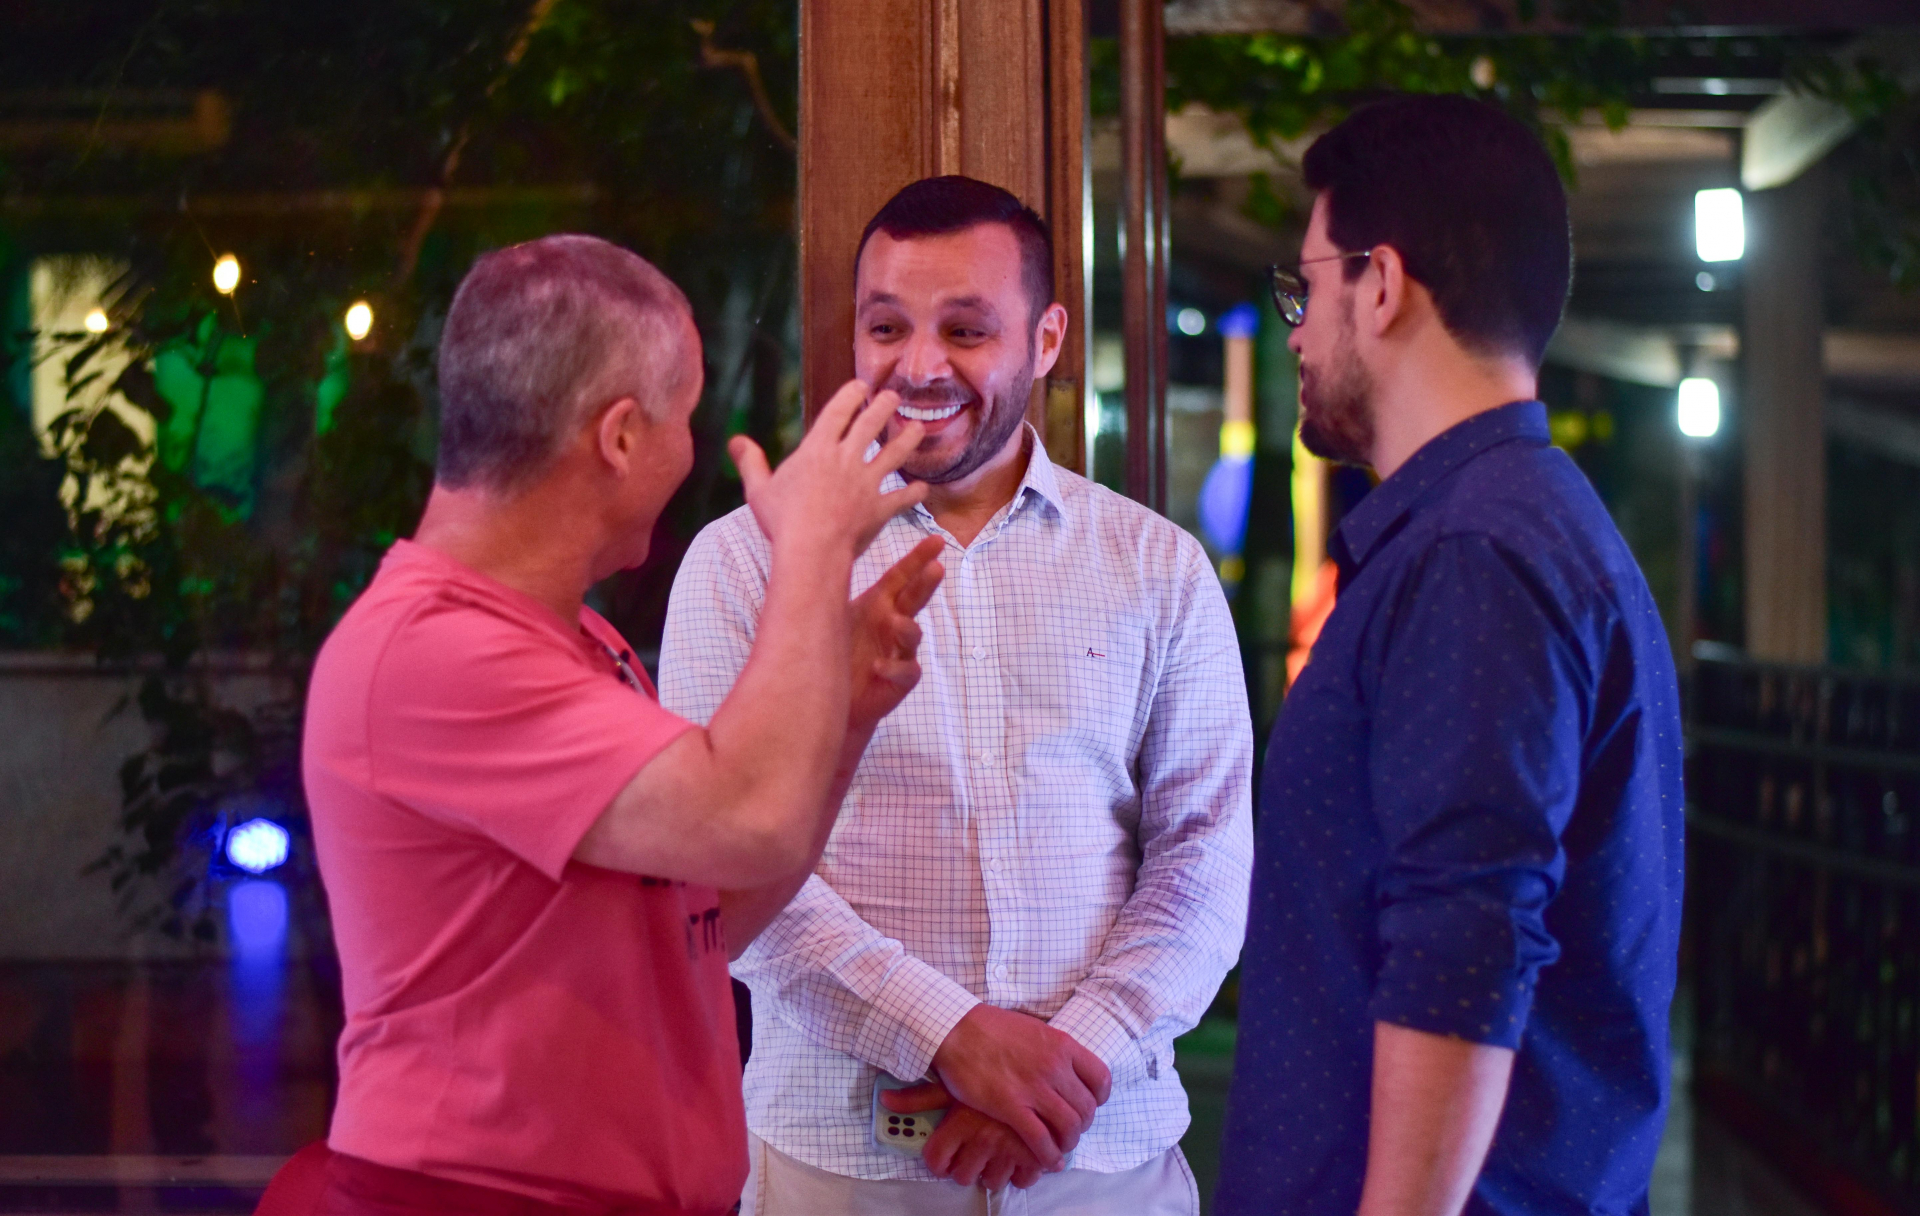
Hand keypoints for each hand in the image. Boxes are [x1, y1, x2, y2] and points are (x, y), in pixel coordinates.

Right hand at [729, 381, 924, 559]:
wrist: (812, 550)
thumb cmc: (782, 521)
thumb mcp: (759, 490)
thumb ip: (751, 462)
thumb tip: (736, 441)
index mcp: (817, 449)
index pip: (837, 412)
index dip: (851, 394)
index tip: (861, 384)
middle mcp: (846, 459)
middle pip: (870, 425)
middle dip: (883, 406)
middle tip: (893, 397)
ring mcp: (866, 483)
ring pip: (894, 454)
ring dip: (907, 440)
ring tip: (918, 428)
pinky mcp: (879, 508)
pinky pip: (902, 497)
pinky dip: (913, 493)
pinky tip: (923, 488)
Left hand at [848, 537, 943, 730]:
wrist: (830, 695)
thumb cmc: (833, 650)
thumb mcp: (832, 615)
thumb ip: (831, 589)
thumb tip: (817, 552)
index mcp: (878, 604)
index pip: (902, 577)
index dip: (919, 558)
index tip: (937, 540)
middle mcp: (891, 624)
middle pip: (914, 599)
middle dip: (927, 583)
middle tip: (937, 568)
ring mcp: (899, 651)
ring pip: (913, 633)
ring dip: (907, 628)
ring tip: (896, 623)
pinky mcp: (900, 679)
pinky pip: (905, 670)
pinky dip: (893, 667)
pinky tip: (877, 666)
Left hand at [882, 1084, 1049, 1190]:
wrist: (1039, 1061)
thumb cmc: (988, 1070)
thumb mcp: (953, 1082)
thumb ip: (920, 1097)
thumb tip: (885, 1099)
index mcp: (960, 1123)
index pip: (938, 1162)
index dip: (940, 1163)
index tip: (946, 1158)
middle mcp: (982, 1140)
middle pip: (963, 1176)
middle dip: (967, 1167)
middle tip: (974, 1152)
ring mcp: (1009, 1149)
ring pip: (992, 1180)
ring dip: (993, 1170)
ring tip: (997, 1151)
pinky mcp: (1034, 1154)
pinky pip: (1021, 1180)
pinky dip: (1020, 1172)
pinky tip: (1018, 1155)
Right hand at [926, 1005, 1111, 1169]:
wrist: (957, 1029)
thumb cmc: (991, 1027)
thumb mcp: (1033, 1029)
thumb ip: (1053, 1049)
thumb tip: (1063, 1066)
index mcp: (1063, 1045)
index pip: (1101, 1079)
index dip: (1098, 1098)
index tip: (1089, 1105)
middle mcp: (1055, 1067)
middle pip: (1087, 1108)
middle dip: (1082, 1125)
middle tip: (1069, 1130)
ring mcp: (1034, 1088)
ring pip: (1069, 1127)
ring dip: (1067, 1142)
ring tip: (1059, 1147)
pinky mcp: (1011, 1107)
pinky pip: (1040, 1140)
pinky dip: (1048, 1155)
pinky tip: (1047, 1161)